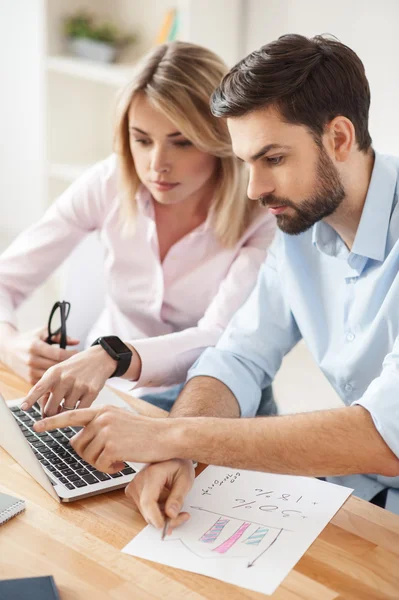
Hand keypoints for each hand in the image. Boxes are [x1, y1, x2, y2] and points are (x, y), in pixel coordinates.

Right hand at [0, 323, 78, 384]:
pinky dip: (55, 381)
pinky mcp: (29, 379)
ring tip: (73, 370)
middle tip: (79, 363)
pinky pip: (47, 383)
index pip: (59, 354)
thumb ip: (60, 336)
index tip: (79, 354)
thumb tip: (77, 342)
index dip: (72, 355)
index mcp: (36, 346)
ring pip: (53, 377)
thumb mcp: (43, 332)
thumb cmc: (28, 339)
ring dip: (64, 375)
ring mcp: (30, 371)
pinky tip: (63, 377)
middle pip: (57, 367)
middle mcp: (32, 360)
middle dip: (70, 365)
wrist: (8, 349)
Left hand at [20, 345, 116, 414]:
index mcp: (54, 372)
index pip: (39, 388)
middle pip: (51, 408)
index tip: (23, 408)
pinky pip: (80, 410)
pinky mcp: (92, 391)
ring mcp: (79, 385)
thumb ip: (48, 390)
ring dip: (65, 413)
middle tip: (53, 413)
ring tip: (68, 404)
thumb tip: (44, 414)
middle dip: (50, 414)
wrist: (99, 358)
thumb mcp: (58, 373)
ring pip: (66, 411)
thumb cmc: (74, 368)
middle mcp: (65, 378)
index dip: (30, 399)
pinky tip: (79, 405)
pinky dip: (78, 412)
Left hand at [32, 406, 174, 467]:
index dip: (52, 421)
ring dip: (101, 462)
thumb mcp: (120, 420)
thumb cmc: (145, 432)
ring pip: (88, 456)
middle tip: (109, 456)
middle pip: (78, 444)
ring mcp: (106, 431)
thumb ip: (100, 426)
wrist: (166, 436)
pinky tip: (123, 463)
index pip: (71, 415)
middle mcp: (102, 418)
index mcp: (102, 410)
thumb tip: (80, 441)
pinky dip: (109, 468)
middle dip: (90, 454)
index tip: (37, 426)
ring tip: (118, 458)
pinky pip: (99, 465)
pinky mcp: (112, 446)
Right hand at [125, 459, 194, 533]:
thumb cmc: (178, 464)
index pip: (148, 502)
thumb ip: (178, 497)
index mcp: (151, 475)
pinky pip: (145, 509)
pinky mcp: (133, 492)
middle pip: (148, 511)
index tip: (166, 527)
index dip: (156, 517)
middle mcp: (138, 481)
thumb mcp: (185, 479)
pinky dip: (157, 512)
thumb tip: (171, 514)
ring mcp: (134, 487)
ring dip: (162, 516)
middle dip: (165, 519)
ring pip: (146, 513)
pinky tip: (166, 503)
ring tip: (176, 506)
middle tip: (183, 516)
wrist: (170, 456)